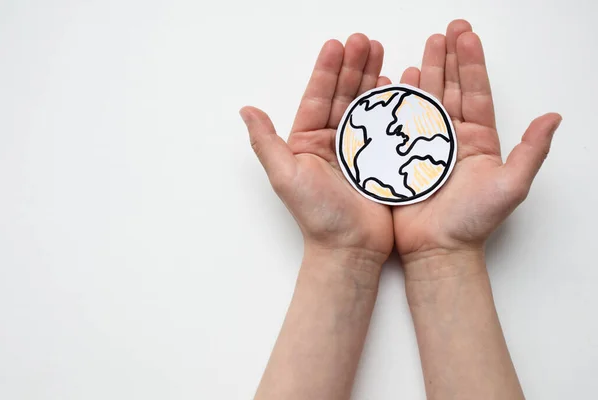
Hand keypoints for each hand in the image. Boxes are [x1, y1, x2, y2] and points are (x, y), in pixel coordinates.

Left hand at [241, 35, 393, 265]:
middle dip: (353, 66)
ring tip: (382, 53)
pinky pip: (387, 126)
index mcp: (308, 141)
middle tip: (364, 41)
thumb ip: (266, 142)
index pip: (317, 97)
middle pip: (343, 95)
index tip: (336, 45)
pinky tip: (398, 86)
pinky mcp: (381, 160)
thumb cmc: (317, 216)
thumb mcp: (285, 175)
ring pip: (365, 105)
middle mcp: (332, 141)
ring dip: (373, 79)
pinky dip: (392, 105)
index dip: (326, 70)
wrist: (350, 248)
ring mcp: (358, 150)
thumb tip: (246, 110)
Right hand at [391, 20, 561, 261]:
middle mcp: (453, 138)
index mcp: (479, 140)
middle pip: (451, 89)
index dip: (472, 63)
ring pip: (426, 101)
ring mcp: (426, 146)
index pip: (476, 92)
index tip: (465, 36)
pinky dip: (398, 101)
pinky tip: (396, 82)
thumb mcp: (511, 185)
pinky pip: (400, 123)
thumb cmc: (473, 221)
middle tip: (445, 31)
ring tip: (424, 49)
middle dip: (448, 58)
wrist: (438, 248)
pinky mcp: (403, 156)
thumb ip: (531, 151)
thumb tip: (553, 117)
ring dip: (425, 73)